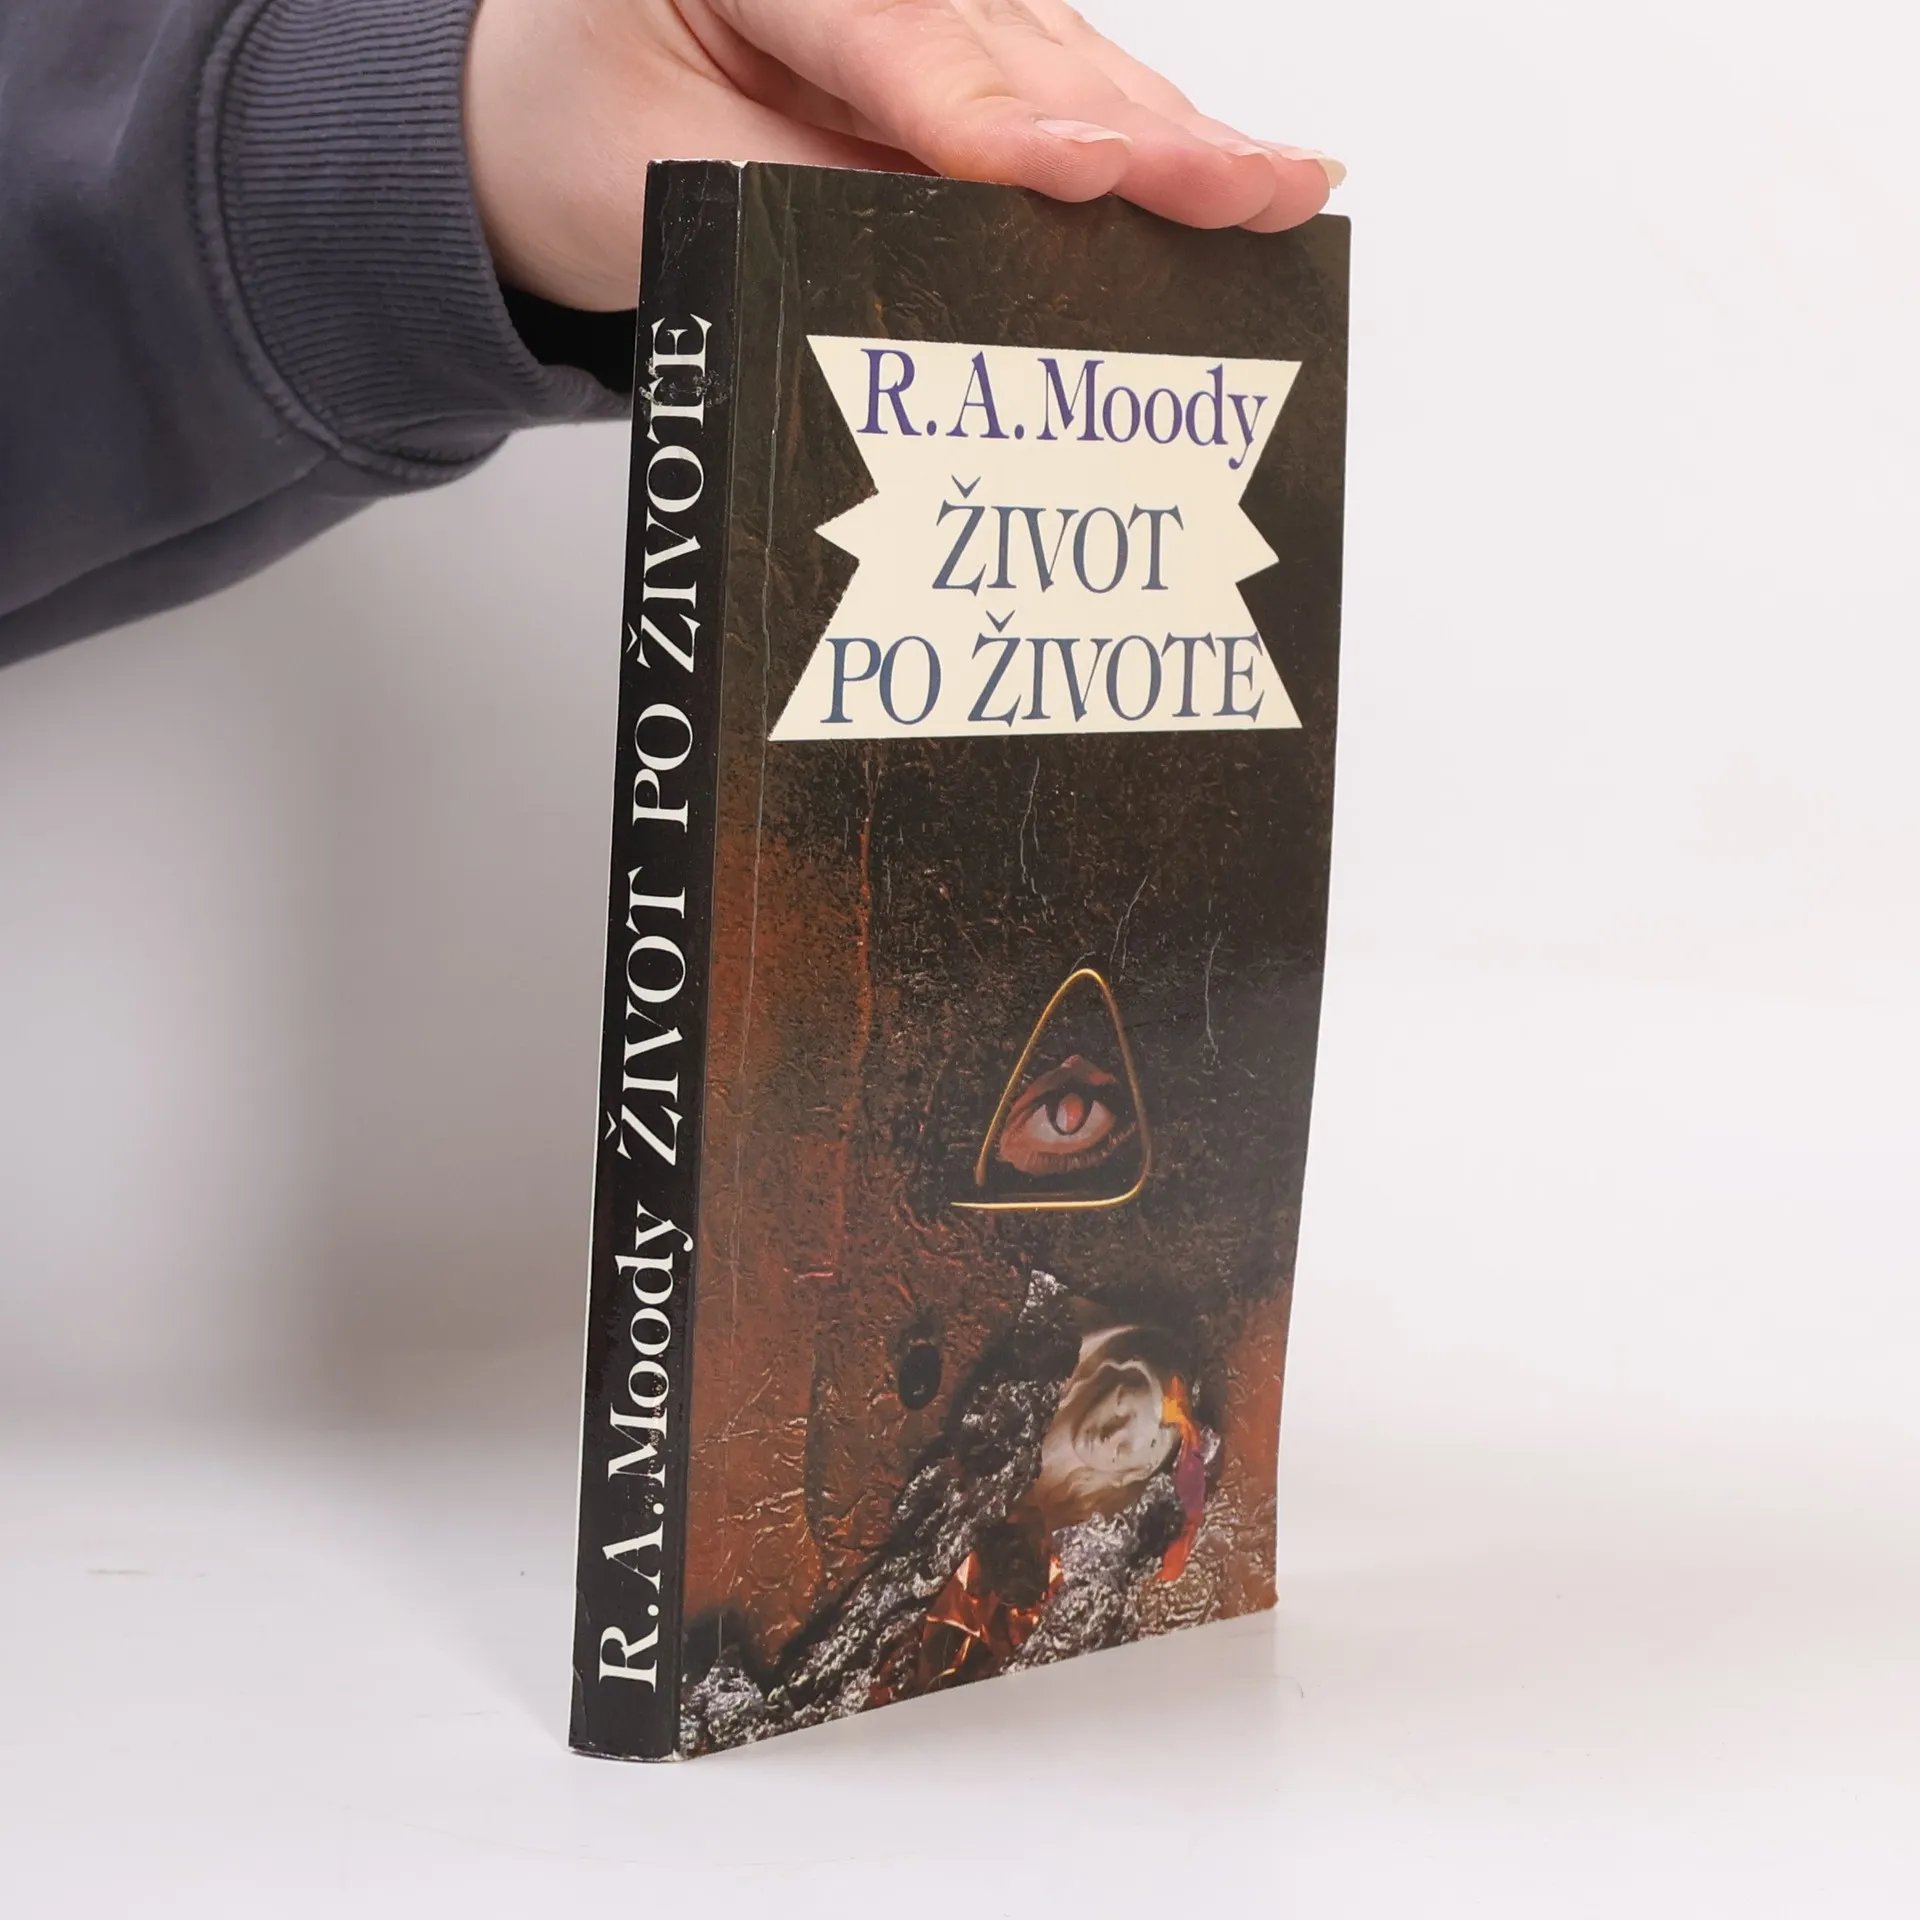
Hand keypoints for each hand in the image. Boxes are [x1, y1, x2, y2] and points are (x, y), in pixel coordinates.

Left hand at [465, 0, 1343, 310]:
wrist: (543, 102)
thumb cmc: (580, 126)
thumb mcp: (658, 178)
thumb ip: (803, 201)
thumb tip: (961, 251)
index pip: (908, 50)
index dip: (1010, 131)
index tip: (1100, 181)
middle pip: (1019, 50)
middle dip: (1146, 135)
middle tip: (1260, 190)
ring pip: (1063, 61)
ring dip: (1174, 136)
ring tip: (1277, 187)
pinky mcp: (956, 33)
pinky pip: (1058, 81)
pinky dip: (1142, 133)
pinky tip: (1221, 166)